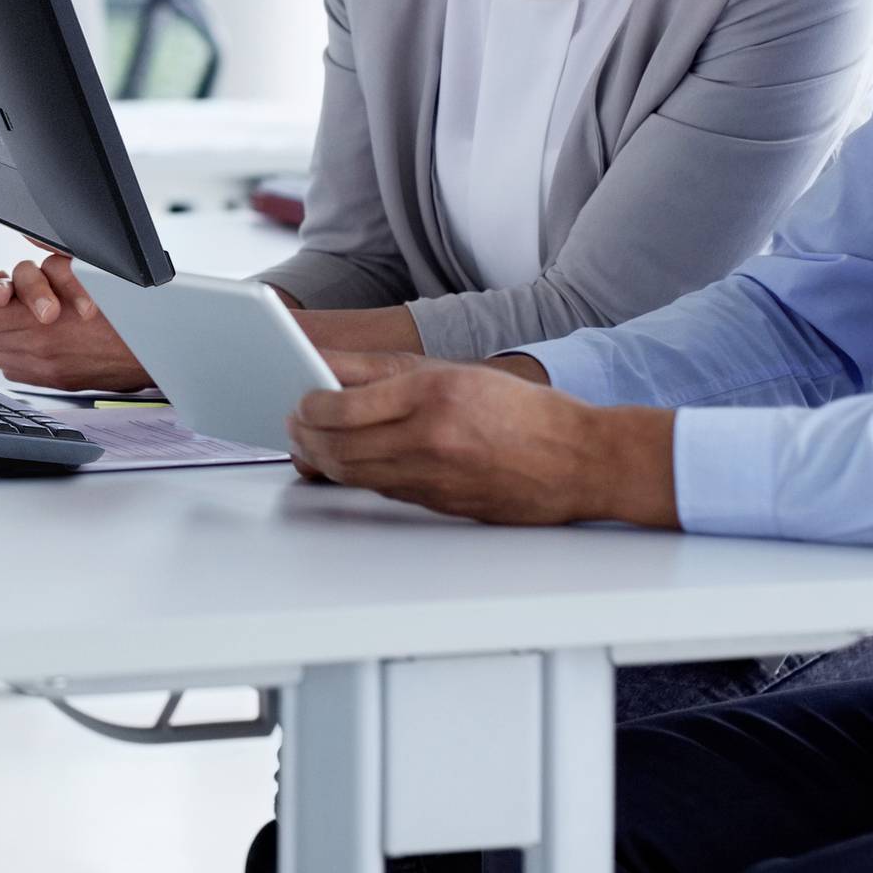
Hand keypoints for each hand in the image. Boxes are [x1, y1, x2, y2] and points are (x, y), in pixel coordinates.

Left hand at [0, 252, 151, 392]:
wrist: (156, 350)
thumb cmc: (127, 311)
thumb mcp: (88, 276)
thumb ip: (52, 266)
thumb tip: (28, 250)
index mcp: (40, 321)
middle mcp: (35, 349)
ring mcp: (41, 368)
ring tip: (2, 313)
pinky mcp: (52, 381)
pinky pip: (11, 366)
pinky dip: (10, 347)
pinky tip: (26, 334)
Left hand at [285, 350, 677, 527]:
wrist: (578, 460)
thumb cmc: (522, 410)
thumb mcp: (453, 371)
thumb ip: (384, 370)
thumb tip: (326, 368)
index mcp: (432, 394)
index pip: (341, 406)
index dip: (307, 407)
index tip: (297, 400)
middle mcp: (430, 438)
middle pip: (338, 447)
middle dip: (304, 438)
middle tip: (293, 426)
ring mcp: (434, 477)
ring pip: (353, 475)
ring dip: (322, 461)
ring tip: (311, 445)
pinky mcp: (439, 504)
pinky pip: (381, 491)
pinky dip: (357, 476)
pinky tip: (350, 463)